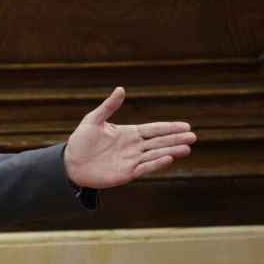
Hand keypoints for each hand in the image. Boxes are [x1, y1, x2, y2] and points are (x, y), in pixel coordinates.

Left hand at [64, 87, 195, 188]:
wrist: (70, 163)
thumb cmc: (80, 141)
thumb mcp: (93, 120)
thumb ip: (108, 106)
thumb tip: (120, 89)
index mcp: (129, 133)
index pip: (154, 129)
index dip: (169, 127)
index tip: (186, 125)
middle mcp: (133, 147)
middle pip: (159, 142)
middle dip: (176, 139)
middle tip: (193, 137)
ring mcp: (131, 161)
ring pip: (155, 155)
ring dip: (171, 151)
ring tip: (187, 149)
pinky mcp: (126, 174)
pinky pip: (144, 168)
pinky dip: (156, 163)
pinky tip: (167, 158)